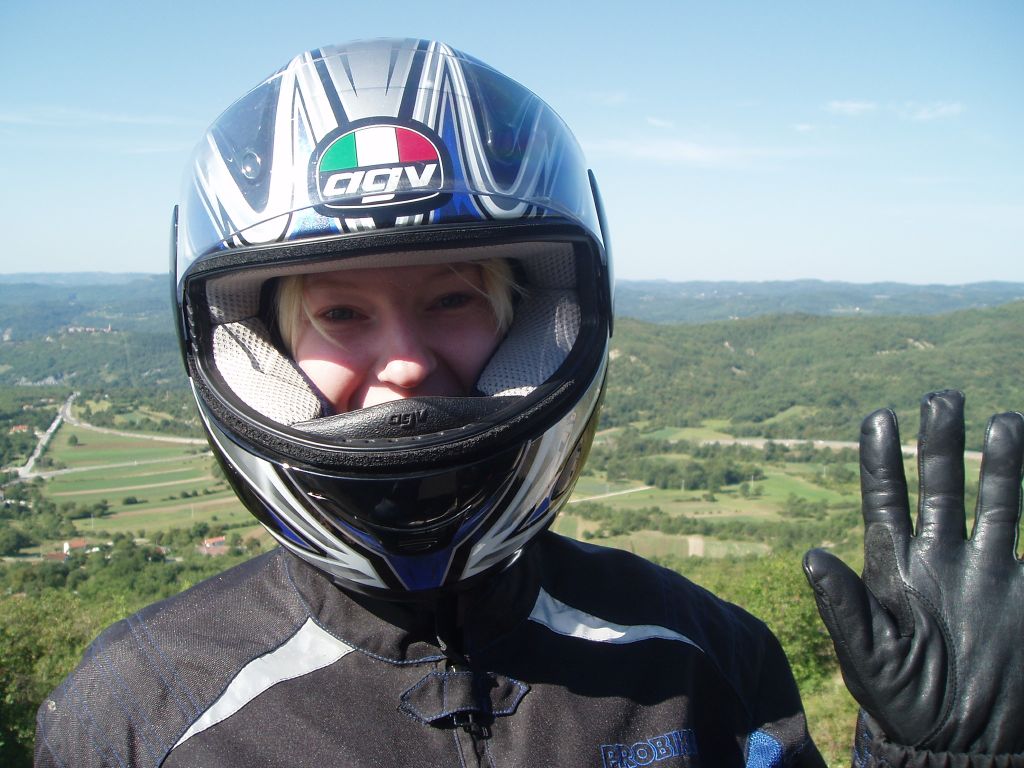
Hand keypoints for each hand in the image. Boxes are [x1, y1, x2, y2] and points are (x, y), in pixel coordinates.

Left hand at [803, 390, 1023, 753]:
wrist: (965, 742)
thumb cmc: (904, 701)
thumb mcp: (868, 657)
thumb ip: (842, 608)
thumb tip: (811, 555)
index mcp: (893, 566)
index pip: (883, 500)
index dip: (880, 459)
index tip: (879, 416)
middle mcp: (939, 556)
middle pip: (940, 485)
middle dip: (941, 443)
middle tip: (942, 397)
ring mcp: (986, 569)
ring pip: (995, 500)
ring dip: (999, 461)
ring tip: (1004, 420)